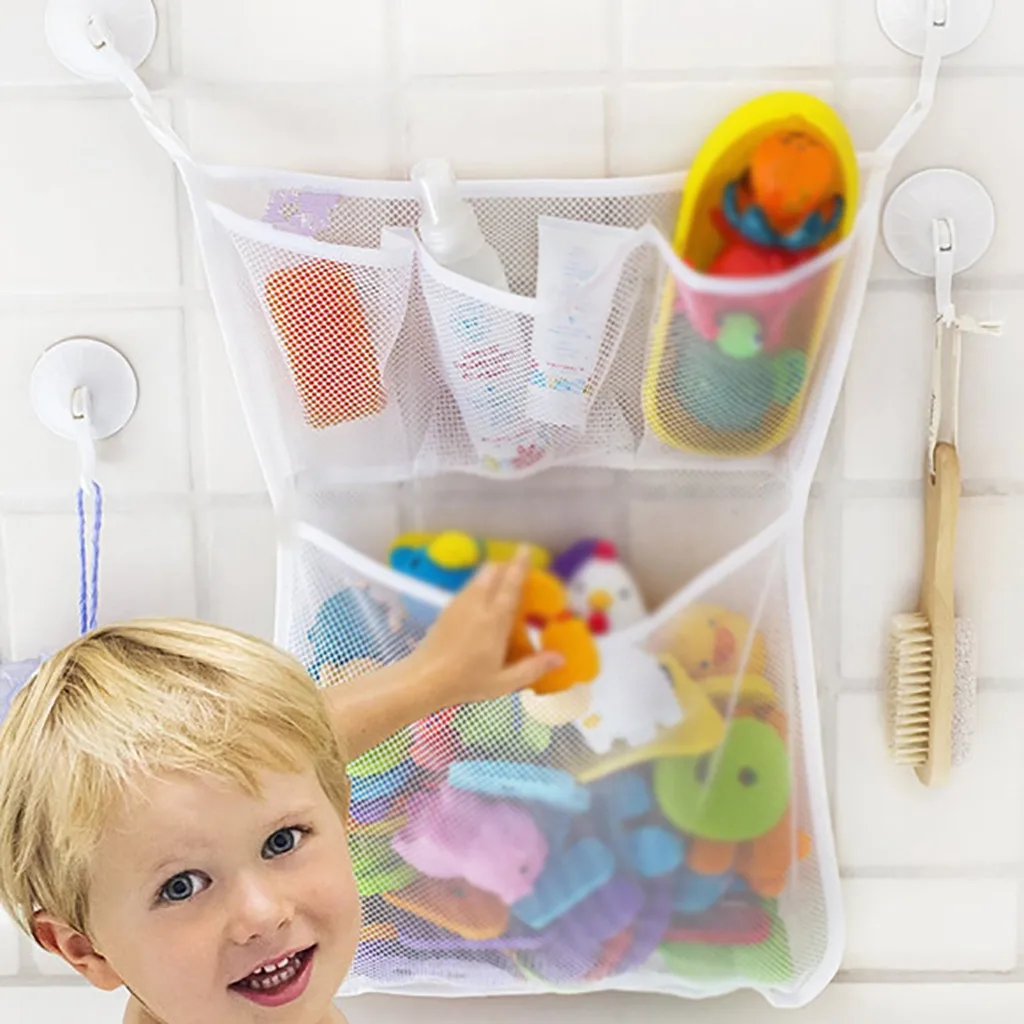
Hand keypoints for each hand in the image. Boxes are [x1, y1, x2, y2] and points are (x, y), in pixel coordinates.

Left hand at [414, 546, 563, 707]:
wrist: (423, 680)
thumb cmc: (466, 682)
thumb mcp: (503, 682)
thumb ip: (533, 668)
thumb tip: (560, 658)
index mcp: (494, 620)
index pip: (510, 585)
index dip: (519, 565)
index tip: (525, 549)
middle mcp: (477, 605)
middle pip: (492, 571)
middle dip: (506, 567)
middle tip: (518, 573)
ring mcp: (458, 604)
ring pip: (478, 577)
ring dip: (492, 574)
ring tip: (502, 587)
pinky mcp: (446, 609)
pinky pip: (468, 588)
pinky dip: (480, 585)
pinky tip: (482, 604)